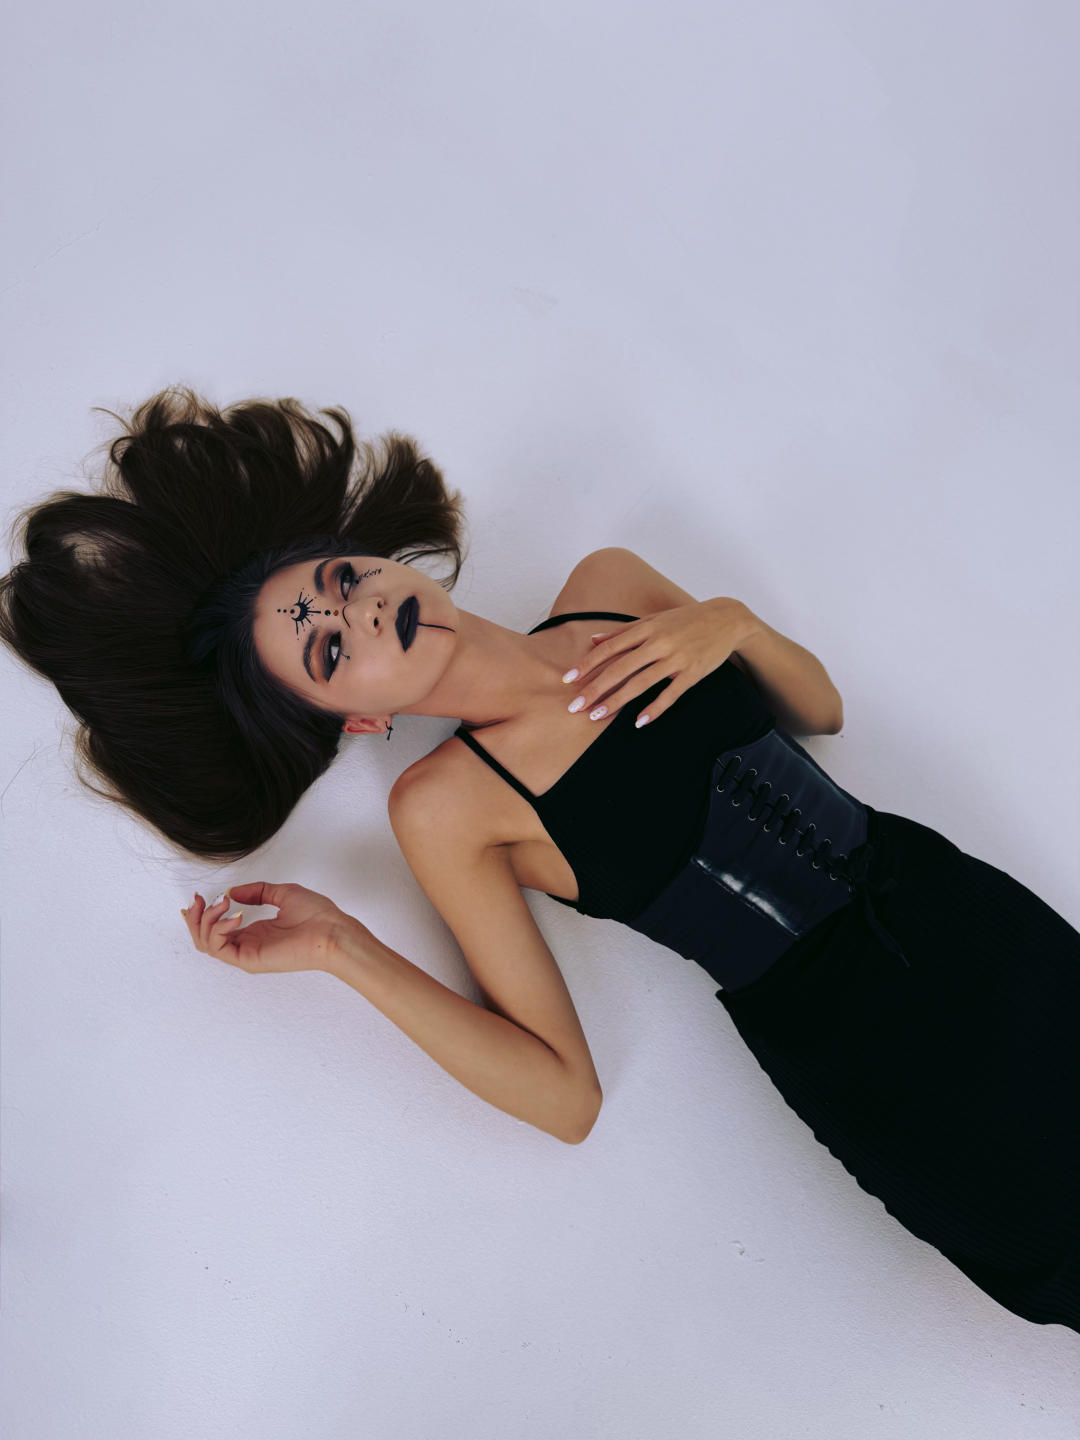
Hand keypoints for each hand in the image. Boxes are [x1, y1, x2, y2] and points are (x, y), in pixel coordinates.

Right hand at [181, 881, 375, 976]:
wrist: (332, 932)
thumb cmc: (317, 916)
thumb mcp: (282, 893)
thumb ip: (257, 892)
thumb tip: (234, 891)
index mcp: (254, 932)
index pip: (216, 928)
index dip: (203, 912)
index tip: (200, 896)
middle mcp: (247, 944)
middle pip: (205, 937)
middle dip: (196, 917)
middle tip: (200, 900)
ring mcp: (247, 953)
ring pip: (207, 943)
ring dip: (206, 920)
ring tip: (224, 904)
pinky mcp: (250, 960)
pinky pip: (220, 948)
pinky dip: (219, 929)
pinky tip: (234, 915)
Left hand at [564, 597, 753, 727]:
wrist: (727, 619)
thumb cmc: (686, 619)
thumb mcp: (653, 620)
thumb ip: (622, 632)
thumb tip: (593, 641)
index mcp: (646, 629)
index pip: (609, 649)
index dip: (587, 665)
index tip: (569, 679)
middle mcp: (658, 643)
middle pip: (620, 668)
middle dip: (595, 688)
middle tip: (575, 706)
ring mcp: (675, 659)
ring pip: (640, 683)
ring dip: (617, 702)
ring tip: (597, 717)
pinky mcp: (692, 673)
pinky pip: (670, 694)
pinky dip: (654, 709)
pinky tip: (639, 722)